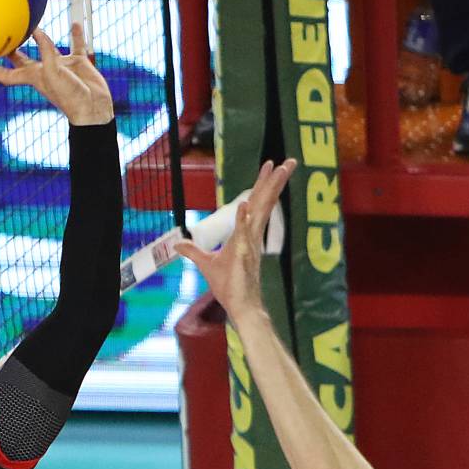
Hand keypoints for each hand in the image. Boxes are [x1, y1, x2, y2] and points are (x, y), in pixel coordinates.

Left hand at [0, 23, 112, 125]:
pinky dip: (76, 34)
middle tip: (0, 38)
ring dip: (42, 37)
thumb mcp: (53, 72)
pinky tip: (75, 23)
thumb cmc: (70, 96)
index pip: (5, 74)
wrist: (93, 108)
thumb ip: (45, 51)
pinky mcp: (78, 63)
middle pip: (22, 60)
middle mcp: (44, 70)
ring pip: (49, 48)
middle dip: (10, 51)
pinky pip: (76, 45)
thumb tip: (36, 31)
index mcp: (33, 78)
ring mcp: (61, 66)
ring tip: (34, 25)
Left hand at [172, 159, 296, 321]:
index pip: (256, 203)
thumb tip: (178, 243)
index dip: (263, 184)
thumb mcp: (205, 263)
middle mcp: (252, 235)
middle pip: (264, 202)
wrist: (239, 306)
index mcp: (247, 234)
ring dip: (267, 191)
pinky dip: (243, 220)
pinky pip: (243, 234)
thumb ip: (193, 251)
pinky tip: (244, 205)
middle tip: (290, 161)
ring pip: (260, 212)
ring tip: (277, 171)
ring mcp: (250, 244)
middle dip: (275, 181)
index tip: (271, 166)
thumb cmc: (229, 287)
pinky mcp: (243, 256)